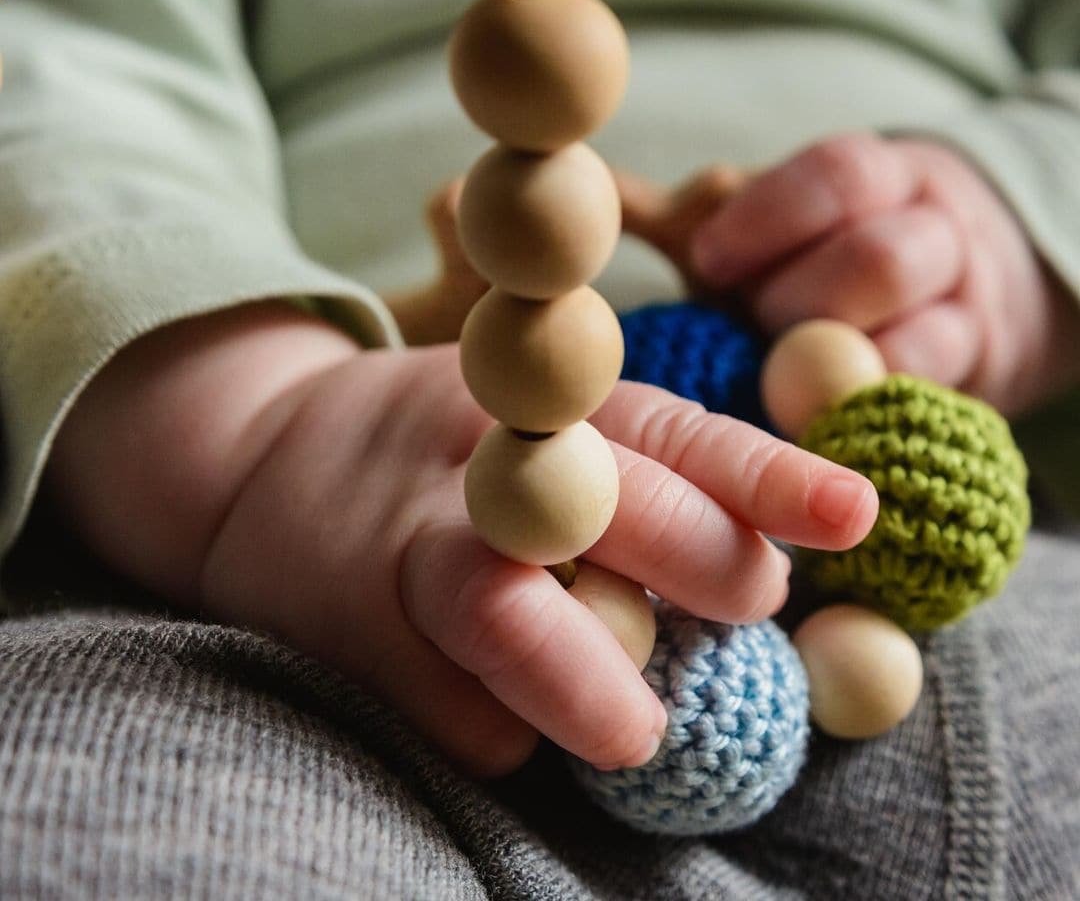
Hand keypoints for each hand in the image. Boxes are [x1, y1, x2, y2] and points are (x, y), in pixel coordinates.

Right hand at [48, 303, 876, 776]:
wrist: (254, 461)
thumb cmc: (436, 455)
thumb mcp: (528, 424)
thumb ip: (632, 478)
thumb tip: (763, 573)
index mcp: (543, 404)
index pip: (671, 430)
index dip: (765, 474)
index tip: (854, 514)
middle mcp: (480, 462)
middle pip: (609, 502)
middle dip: (702, 559)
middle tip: (753, 602)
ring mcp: (408, 545)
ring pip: (510, 614)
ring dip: (593, 684)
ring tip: (639, 730)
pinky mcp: (352, 632)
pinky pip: (453, 710)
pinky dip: (502, 731)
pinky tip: (511, 724)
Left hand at [691, 133, 1079, 415]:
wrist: (961, 293)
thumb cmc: (827, 259)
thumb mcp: (775, 222)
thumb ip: (692, 214)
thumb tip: (600, 194)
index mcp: (882, 179)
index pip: (838, 176)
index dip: (769, 219)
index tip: (707, 261)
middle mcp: (936, 234)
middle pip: (879, 260)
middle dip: (799, 305)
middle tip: (752, 329)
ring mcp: (966, 312)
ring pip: (919, 341)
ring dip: (834, 373)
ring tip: (779, 386)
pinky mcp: (979, 382)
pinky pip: (926, 406)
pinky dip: (863, 420)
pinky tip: (813, 427)